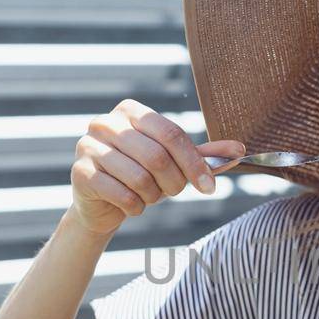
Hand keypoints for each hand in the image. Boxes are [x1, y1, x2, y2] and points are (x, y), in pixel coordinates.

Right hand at [71, 99, 245, 236]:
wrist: (102, 203)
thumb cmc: (141, 175)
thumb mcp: (174, 163)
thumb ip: (203, 155)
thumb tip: (239, 150)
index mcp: (131, 111)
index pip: (171, 134)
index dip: (194, 163)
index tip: (210, 188)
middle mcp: (106, 123)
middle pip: (157, 156)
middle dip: (174, 183)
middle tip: (172, 193)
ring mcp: (88, 146)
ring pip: (139, 178)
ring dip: (152, 196)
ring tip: (148, 196)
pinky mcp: (79, 173)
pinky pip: (121, 195)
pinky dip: (134, 207)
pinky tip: (131, 205)